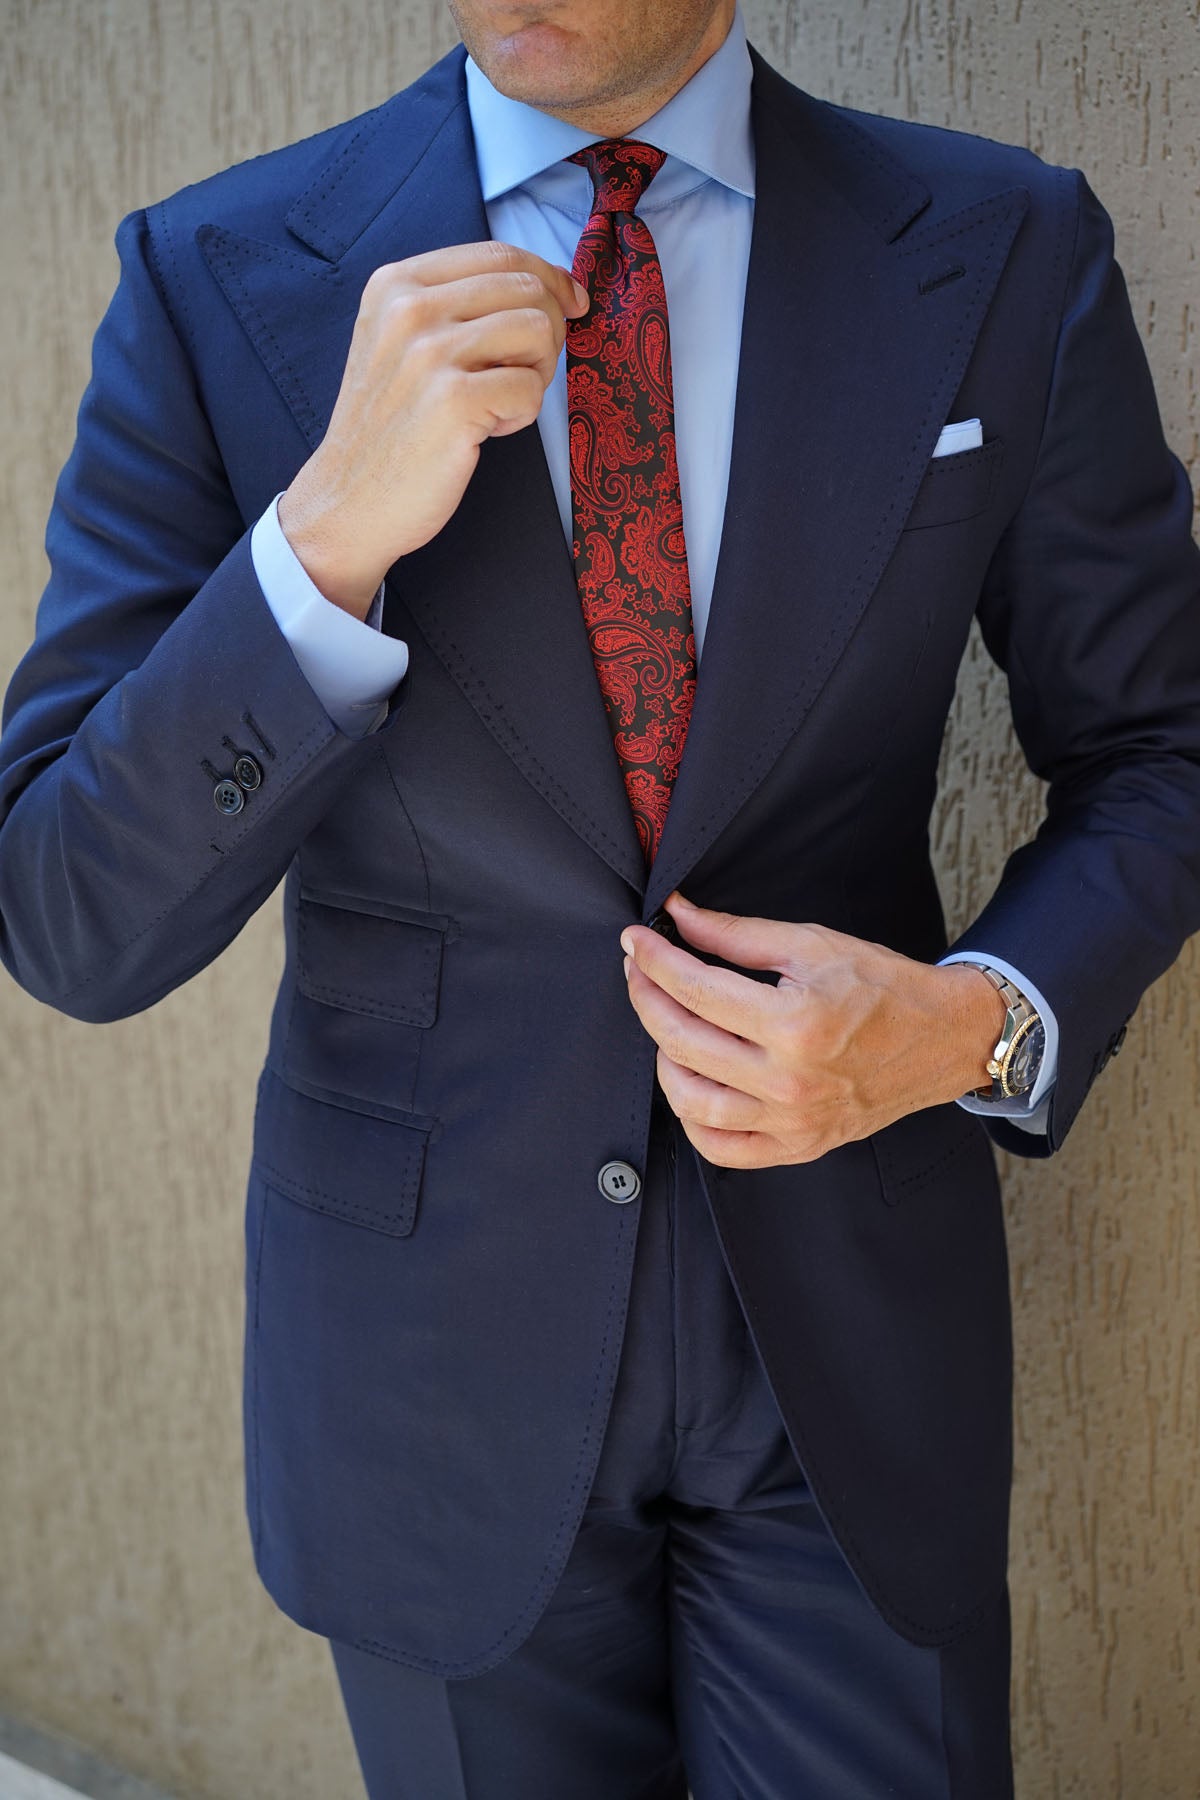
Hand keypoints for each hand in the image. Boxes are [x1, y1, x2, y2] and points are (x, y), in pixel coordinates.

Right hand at [277, 242, 588, 617]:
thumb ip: (458, 306)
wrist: (349, 501)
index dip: (549, 278)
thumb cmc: (391, 428)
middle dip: (547, 334)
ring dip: (535, 374)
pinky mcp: (453, 400)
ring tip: (498, 404)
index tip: (570, 305)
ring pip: (538, 332)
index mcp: (396, 283)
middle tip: (522, 375)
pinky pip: (531, 389)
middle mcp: (409, 308)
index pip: (499, 253)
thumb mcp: (401, 343)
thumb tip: (554, 287)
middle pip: (528, 289)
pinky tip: (485, 431)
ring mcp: (429, 353)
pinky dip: (521, 416)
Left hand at [620, 892, 1007, 1168]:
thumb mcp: (812, 945)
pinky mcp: (798, 1146)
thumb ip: (736, 934)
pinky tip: (690, 1081)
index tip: (635, 942)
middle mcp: (790, 1080)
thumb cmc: (883, 987)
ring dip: (663, 1059)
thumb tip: (678, 917)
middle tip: (640, 972)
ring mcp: (792, 1121)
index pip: (696, 990)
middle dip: (647, 999)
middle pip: (683, 1043)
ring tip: (667, 1025)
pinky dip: (692, 1118)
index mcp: (796, 1023)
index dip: (654, 961)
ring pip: (691, 1101)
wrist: (942, 1039)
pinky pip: (721, 1148)